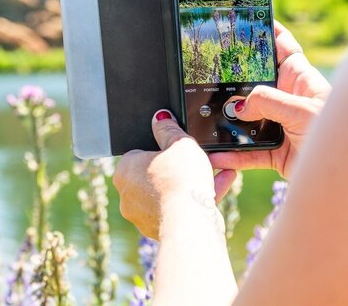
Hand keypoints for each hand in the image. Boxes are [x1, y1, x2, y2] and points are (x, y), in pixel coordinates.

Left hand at [114, 110, 235, 239]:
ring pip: (172, 191)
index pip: (140, 153)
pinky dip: (199, 196)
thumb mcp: (179, 143)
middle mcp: (128, 194)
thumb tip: (161, 118)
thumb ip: (169, 128)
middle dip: (180, 166)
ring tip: (218, 167)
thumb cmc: (180, 180)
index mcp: (124, 171)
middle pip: (157, 173)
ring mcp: (143, 214)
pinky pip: (181, 207)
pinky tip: (222, 181)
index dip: (162, 148)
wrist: (190, 222)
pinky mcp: (162, 229)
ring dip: (194, 180)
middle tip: (199, 157)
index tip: (179, 147)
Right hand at [208, 21, 331, 179]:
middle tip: (208, 71)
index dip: (268, 32)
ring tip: (206, 118)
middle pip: (256, 83)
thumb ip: (267, 102)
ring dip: (228, 122)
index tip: (247, 19)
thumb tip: (237, 107)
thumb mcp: (302, 110)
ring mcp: (282, 125)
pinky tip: (217, 155)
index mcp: (301, 79)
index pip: (282, 47)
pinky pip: (249, 151)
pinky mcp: (277, 151)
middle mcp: (289, 99)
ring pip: (248, 119)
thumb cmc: (339, 135)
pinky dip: (233, 154)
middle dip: (234, 79)